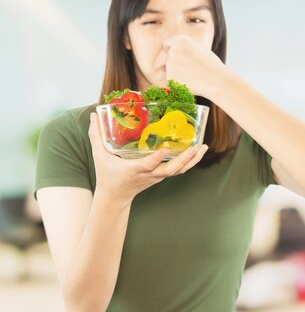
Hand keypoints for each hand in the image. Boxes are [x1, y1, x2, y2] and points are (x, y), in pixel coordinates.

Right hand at [88, 112, 207, 204]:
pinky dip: (190, 161)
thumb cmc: (107, 174)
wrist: (115, 197)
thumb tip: (93, 115)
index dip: (157, 158)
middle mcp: (150, 174)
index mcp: (135, 169)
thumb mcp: (99, 156)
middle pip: (172, 169)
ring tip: (203, 147)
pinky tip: (198, 150)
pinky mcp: (162, 175)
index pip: (148, 165)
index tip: (165, 149)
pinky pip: (179, 170)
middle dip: (185, 159)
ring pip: (179, 170)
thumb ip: (96, 135)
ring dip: (193, 160)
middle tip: (196, 146)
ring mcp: (158, 176)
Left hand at [162, 35, 225, 96]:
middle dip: (176, 61)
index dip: (171, 49)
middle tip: (191, 67)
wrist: (217, 81)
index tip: (178, 55)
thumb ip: (185, 48)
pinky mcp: (170, 77)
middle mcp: (174, 50)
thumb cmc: (212, 65)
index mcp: (182, 40)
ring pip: (170, 67)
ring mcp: (171, 64)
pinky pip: (171, 78)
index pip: (167, 43)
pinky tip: (190, 81)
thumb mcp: (200, 49)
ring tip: (193, 74)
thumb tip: (171, 53)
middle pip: (169, 56)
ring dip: (177, 71)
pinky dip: (178, 80)